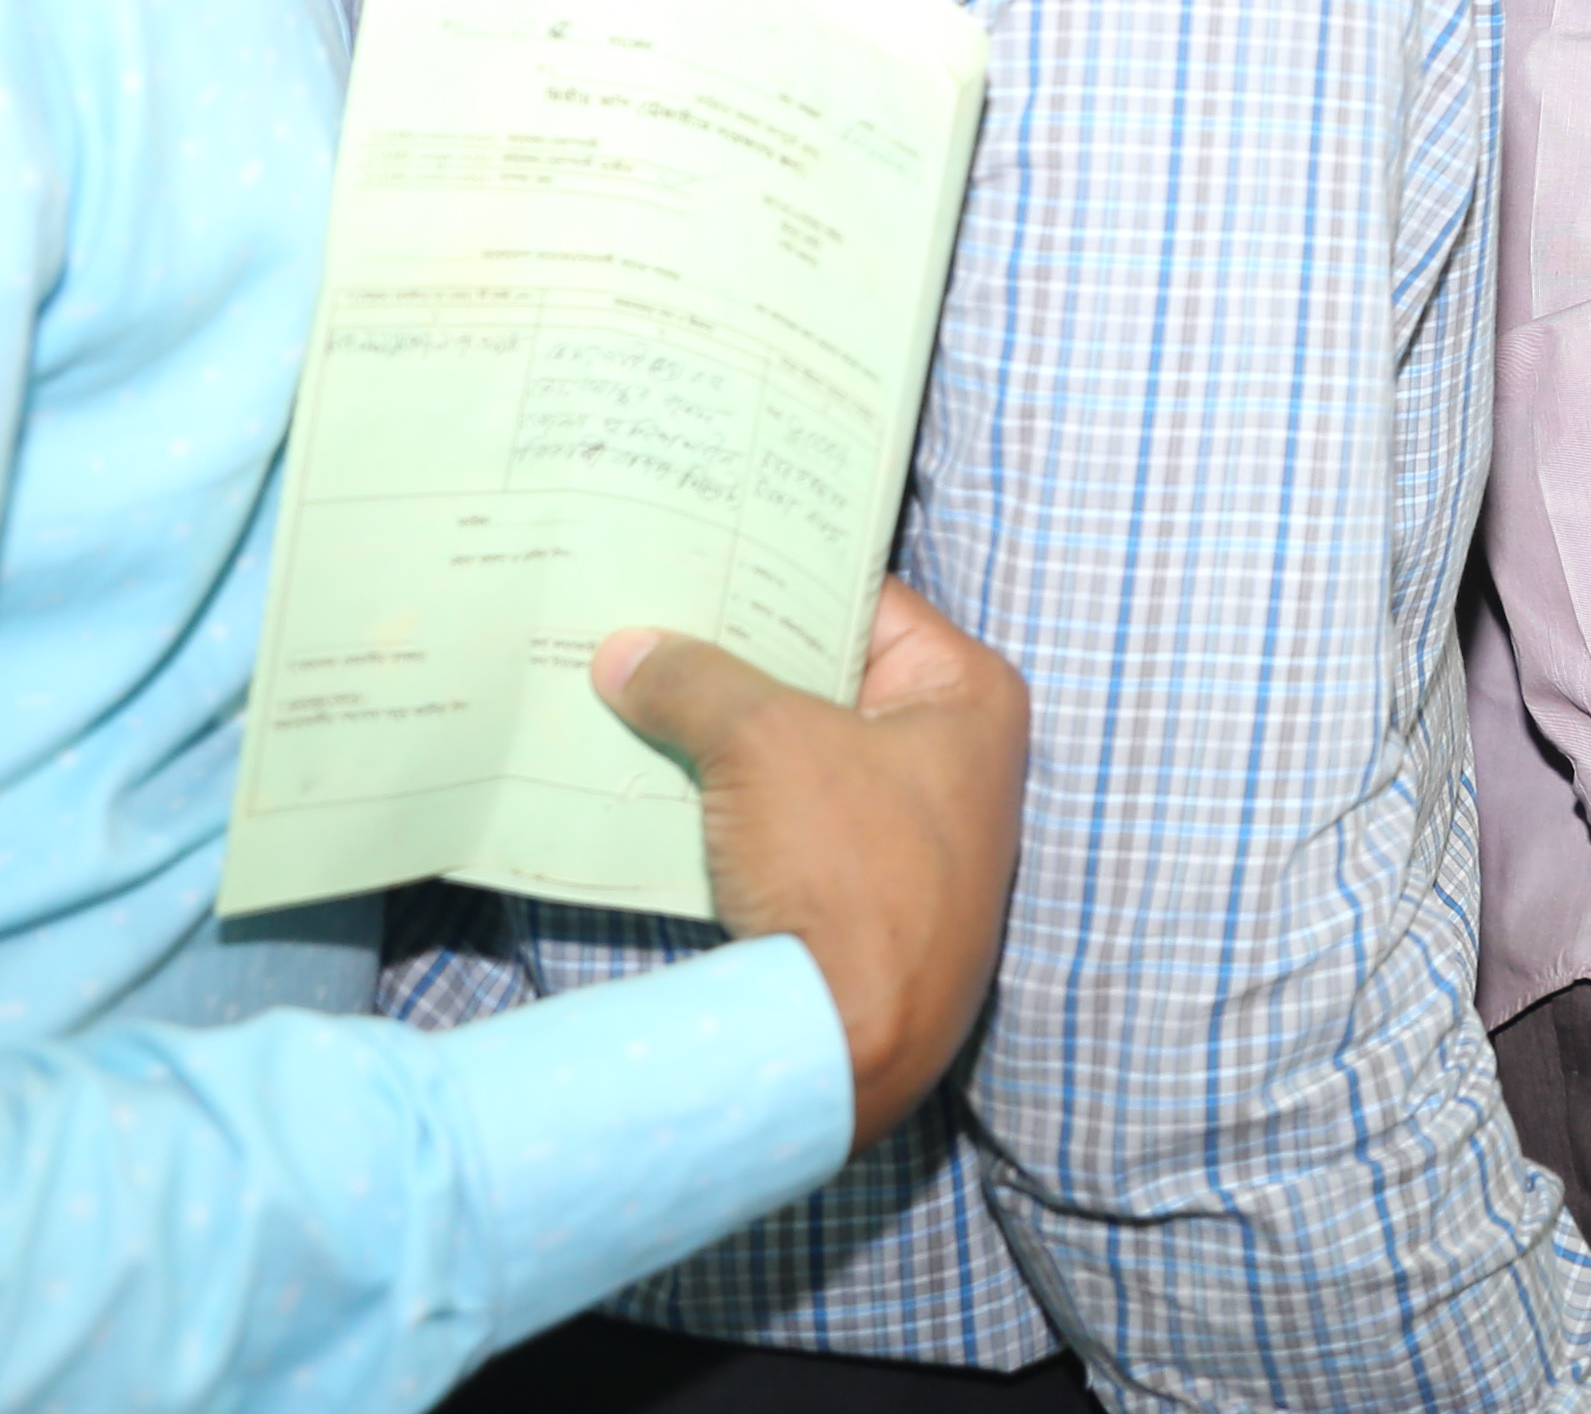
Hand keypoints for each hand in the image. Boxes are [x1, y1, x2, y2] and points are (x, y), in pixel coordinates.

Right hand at [595, 578, 1025, 1147]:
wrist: (849, 1042)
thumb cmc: (847, 872)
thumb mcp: (765, 746)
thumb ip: (698, 682)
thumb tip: (631, 651)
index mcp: (966, 694)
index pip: (865, 600)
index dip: (781, 572)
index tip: (702, 548)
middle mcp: (952, 755)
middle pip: (825, 677)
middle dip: (734, 655)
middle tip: (643, 611)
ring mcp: (904, 829)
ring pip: (793, 752)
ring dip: (716, 731)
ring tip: (624, 681)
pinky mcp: (851, 893)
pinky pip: (775, 820)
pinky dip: (718, 800)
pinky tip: (642, 774)